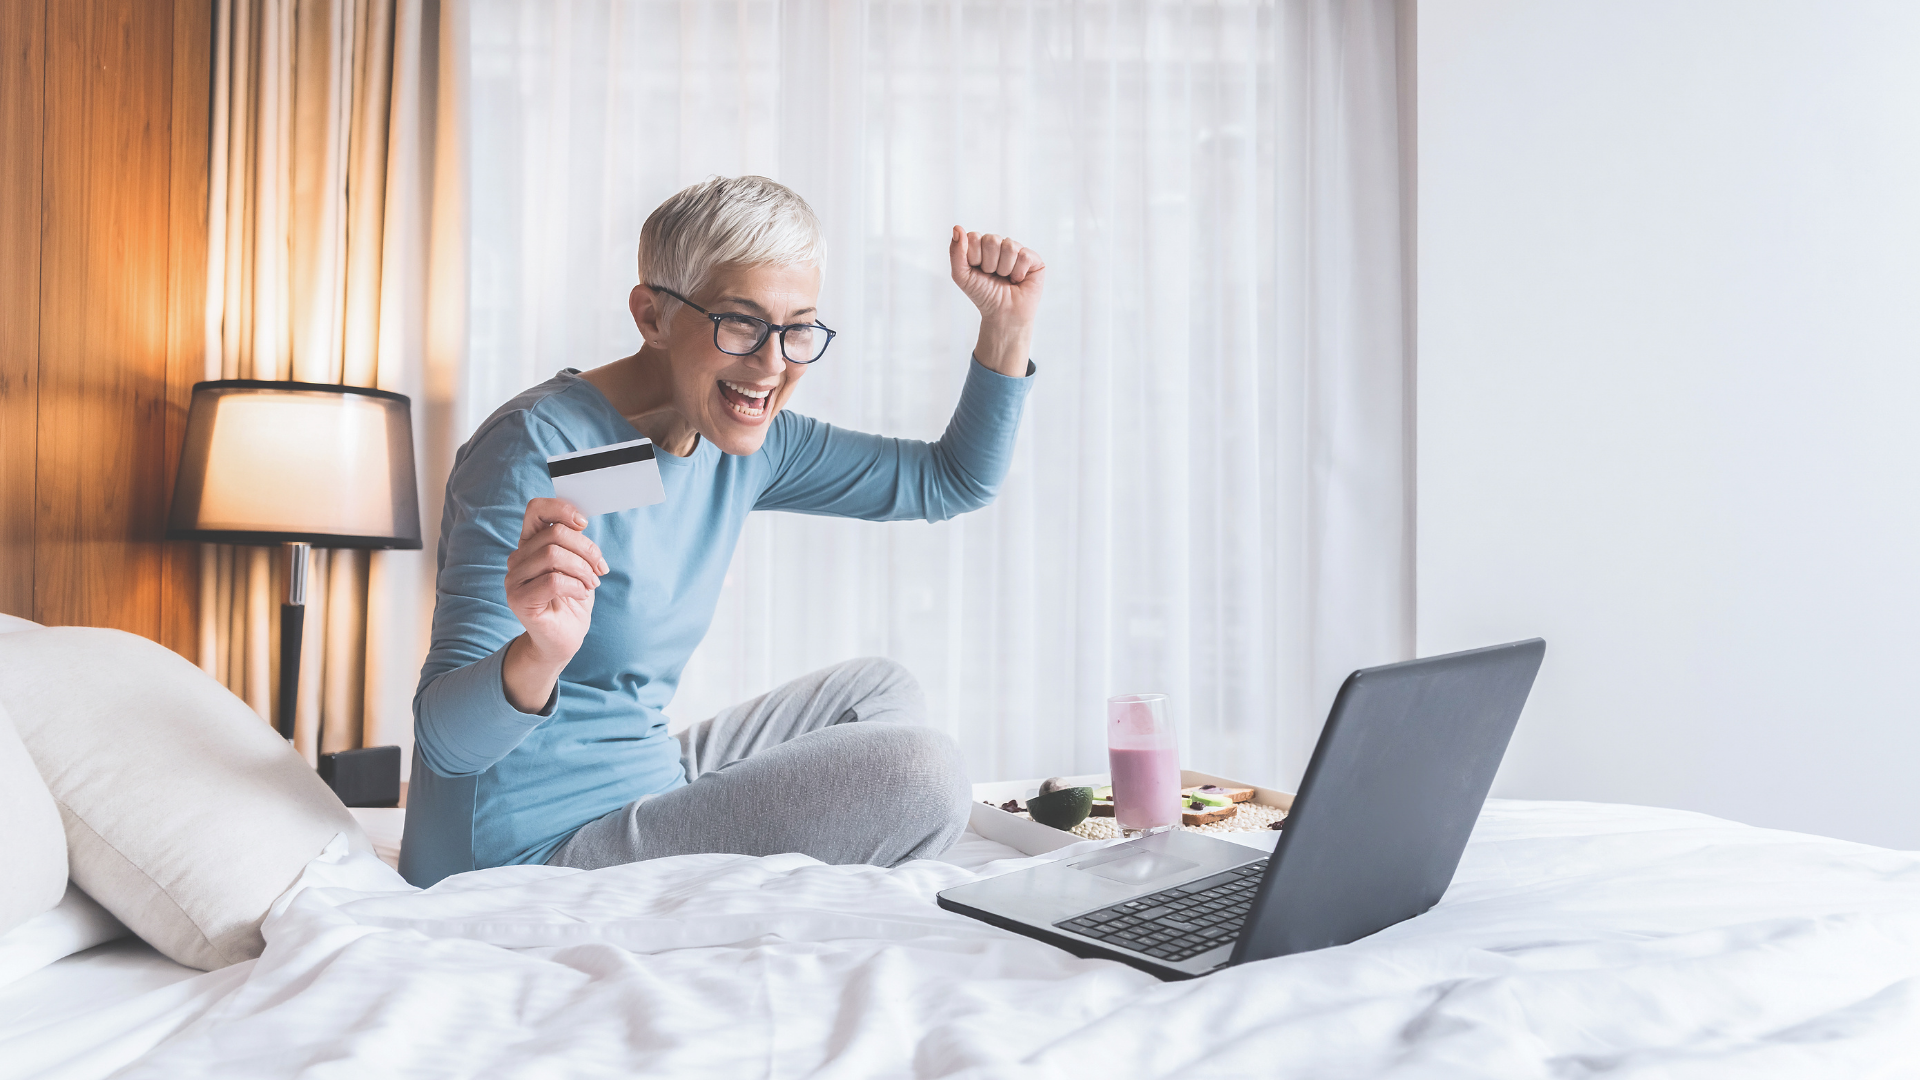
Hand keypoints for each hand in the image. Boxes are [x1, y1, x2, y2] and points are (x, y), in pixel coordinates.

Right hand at [501, 497, 607, 711]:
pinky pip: (553, 581)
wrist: (563, 639)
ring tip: (591, 584)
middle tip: (600, 570)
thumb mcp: (578, 565)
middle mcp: (517, 559)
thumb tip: (580, 520)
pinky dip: (576, 586)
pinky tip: (580, 594)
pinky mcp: (519, 600)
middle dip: (586, 550)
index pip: (536, 509)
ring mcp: (514, 580)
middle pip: (554, 534)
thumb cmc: (572, 600)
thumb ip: (574, 542)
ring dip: (582, 570)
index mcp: (530, 544)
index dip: (562, 509)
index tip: (583, 523)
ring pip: (553, 555)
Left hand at [950, 226, 1045, 376]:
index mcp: (981, 245)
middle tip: (993, 276)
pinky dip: (1018, 273)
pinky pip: (1024, 256)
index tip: (977, 271)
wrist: (1002, 314)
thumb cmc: (983, 294)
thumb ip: (956, 252)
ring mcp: (1018, 250)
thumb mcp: (961, 275)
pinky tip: (1018, 280)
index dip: (974, 257)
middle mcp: (1000, 244)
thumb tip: (957, 227)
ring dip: (1004, 269)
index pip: (974, 237)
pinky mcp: (1034, 259)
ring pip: (1009, 247)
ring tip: (1006, 278)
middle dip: (989, 264)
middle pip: (992, 240)